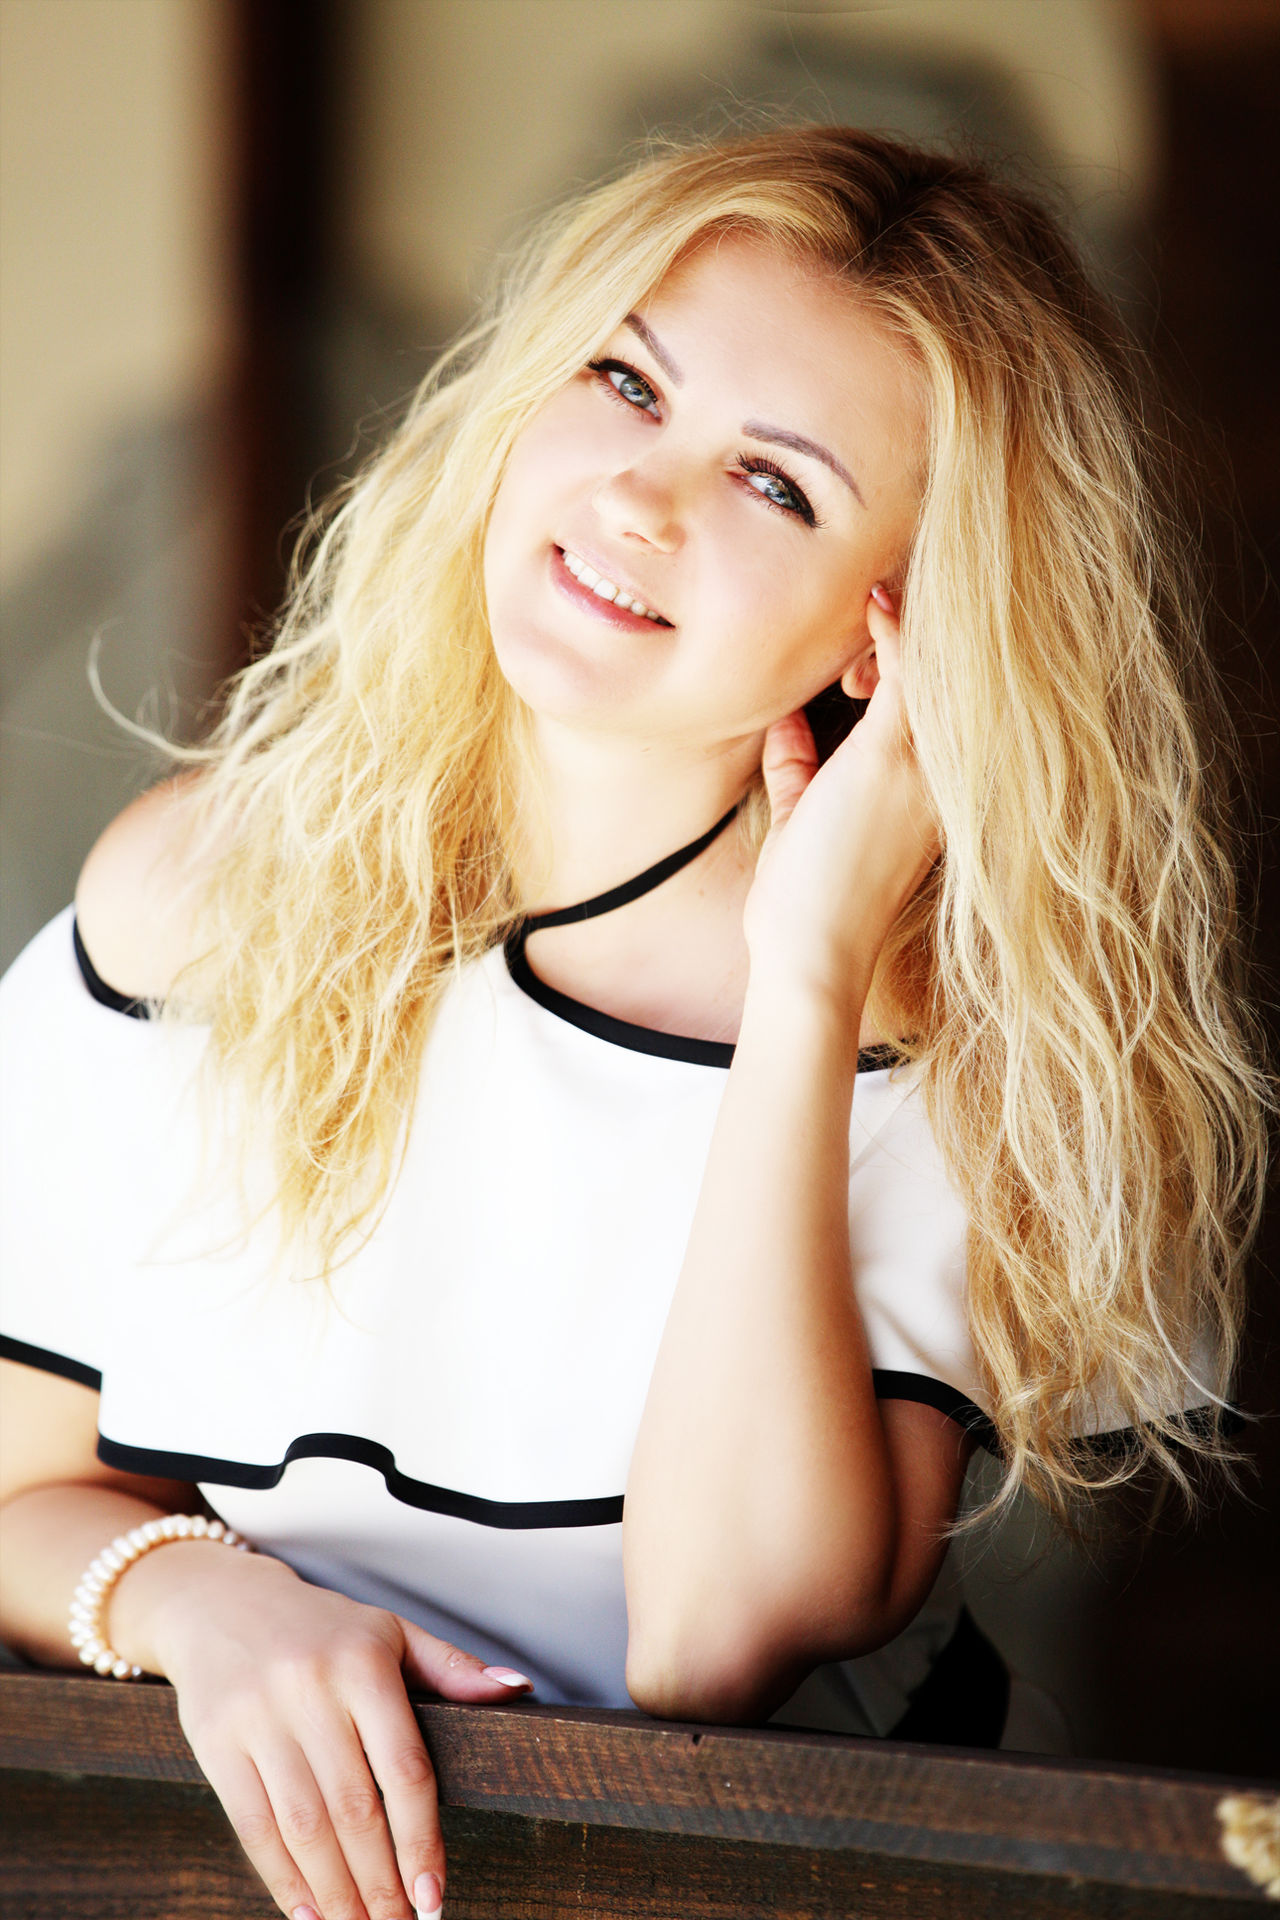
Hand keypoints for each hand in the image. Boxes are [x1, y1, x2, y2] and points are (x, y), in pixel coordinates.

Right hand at [139, 1546, 531, 1918]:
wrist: (221, 1602)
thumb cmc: (321, 1627)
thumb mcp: (389, 1631)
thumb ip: (451, 1667)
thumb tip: (515, 1689)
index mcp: (363, 1664)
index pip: (404, 1768)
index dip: (421, 1840)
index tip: (433, 1896)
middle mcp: (311, 1690)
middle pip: (354, 1809)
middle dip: (380, 1882)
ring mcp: (259, 1717)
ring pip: (304, 1826)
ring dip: (336, 1892)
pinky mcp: (215, 1742)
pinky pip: (253, 1825)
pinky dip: (282, 1877)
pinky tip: (308, 1911)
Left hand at [743, 585, 940, 1006]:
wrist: (813, 954)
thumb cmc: (805, 901)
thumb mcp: (800, 818)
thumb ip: (798, 764)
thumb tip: (787, 719)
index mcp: (934, 787)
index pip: (942, 698)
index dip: (918, 650)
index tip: (879, 619)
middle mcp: (944, 773)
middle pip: (952, 674)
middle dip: (924, 626)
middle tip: (877, 596)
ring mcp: (924, 765)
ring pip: (936, 666)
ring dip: (905, 625)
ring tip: (869, 598)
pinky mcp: (891, 758)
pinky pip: (906, 673)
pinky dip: (892, 632)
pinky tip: (874, 600)